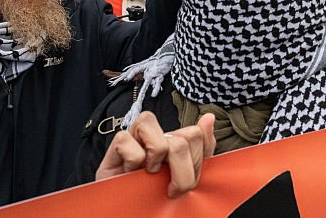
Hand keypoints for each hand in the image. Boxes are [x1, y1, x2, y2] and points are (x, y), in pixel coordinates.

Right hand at [95, 111, 215, 197]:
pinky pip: (127, 140)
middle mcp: (157, 135)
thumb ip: (201, 149)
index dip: (195, 162)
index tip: (186, 185)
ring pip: (151, 123)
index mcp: (173, 140)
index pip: (196, 134)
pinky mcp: (116, 145)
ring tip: (151, 173)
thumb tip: (209, 117)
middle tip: (171, 188)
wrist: (130, 212)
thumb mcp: (185, 176)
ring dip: (157, 155)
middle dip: (183, 168)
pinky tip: (131, 172)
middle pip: (183, 134)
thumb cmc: (154, 196)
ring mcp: (136, 137)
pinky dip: (132, 160)